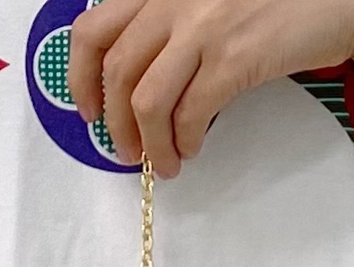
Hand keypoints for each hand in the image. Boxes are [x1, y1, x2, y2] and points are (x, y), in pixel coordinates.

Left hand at [67, 0, 353, 176]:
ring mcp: (202, 27)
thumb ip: (170, 24)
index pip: (94, 30)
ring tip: (164, 164)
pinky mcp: (233, 58)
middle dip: (116, 125)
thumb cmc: (273, 4)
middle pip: (116, 73)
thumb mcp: (207, 1)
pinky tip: (192, 148)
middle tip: (127, 152)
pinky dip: (184, 140)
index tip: (89, 111)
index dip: (80, 78)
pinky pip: (190, 112)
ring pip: (147, 100)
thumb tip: (137, 83)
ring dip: (150, 143)